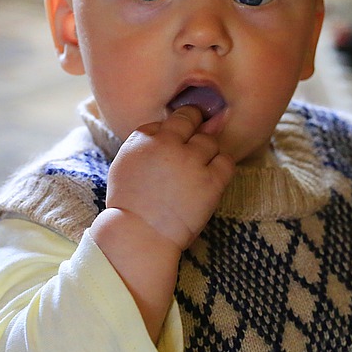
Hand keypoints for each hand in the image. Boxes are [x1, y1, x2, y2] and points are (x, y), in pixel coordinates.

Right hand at [105, 106, 234, 250]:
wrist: (140, 235)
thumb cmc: (129, 202)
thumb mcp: (125, 161)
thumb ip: (144, 138)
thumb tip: (165, 125)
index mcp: (147, 139)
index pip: (175, 116)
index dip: (183, 121)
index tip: (186, 128)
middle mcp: (171, 145)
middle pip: (193, 121)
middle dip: (195, 129)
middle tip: (193, 144)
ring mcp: (193, 163)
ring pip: (210, 141)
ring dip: (206, 150)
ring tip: (198, 167)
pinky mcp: (211, 182)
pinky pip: (226, 161)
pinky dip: (221, 165)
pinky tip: (212, 175)